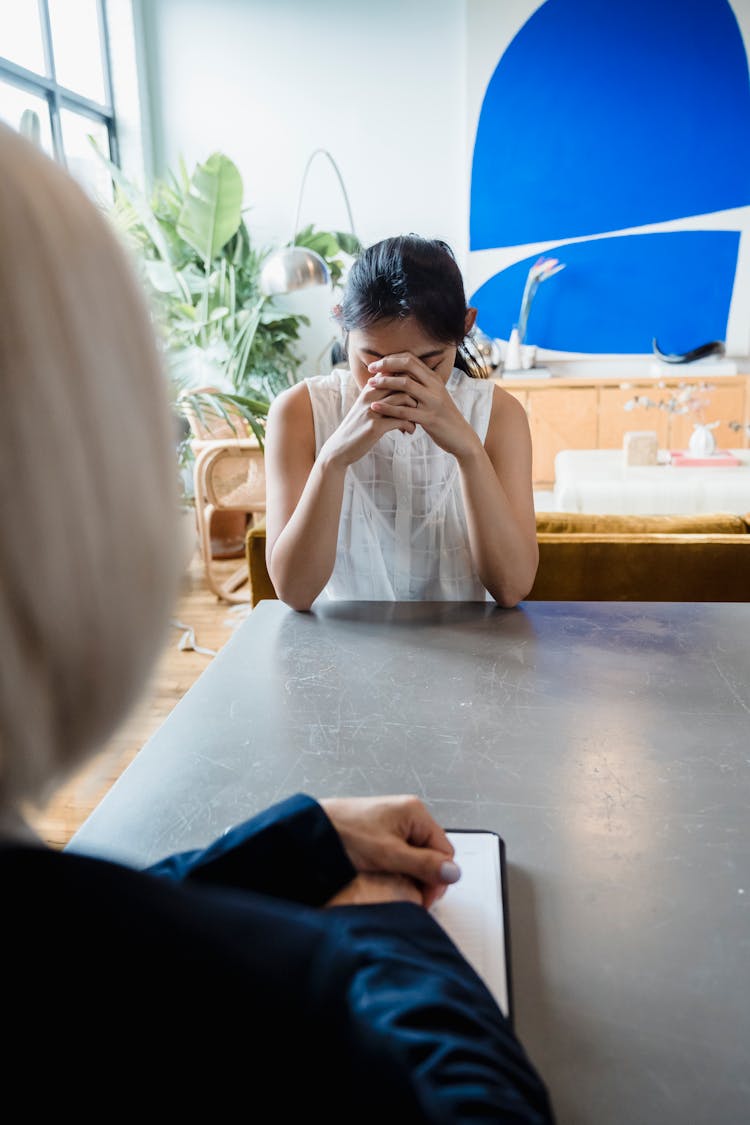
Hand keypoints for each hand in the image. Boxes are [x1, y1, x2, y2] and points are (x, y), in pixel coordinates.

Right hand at [320, 381, 417, 468]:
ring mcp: (372, 410)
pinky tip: (409, 431)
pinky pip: (401, 420)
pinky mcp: (375, 426)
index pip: (393, 373)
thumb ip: (379, 395)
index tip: (416, 394)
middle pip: (401, 383)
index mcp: (369, 389)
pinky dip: (410, 425)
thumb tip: (398, 386)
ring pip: (404, 399)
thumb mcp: (365, 406)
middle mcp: (370, 396)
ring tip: (416, 421)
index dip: (409, 381)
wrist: (340, 447)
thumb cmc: (357, 427)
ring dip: (415, 410)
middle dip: (415, 394)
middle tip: (420, 407)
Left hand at [320, 794, 460, 908]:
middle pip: (432, 853)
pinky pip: (402, 854)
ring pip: (417, 856)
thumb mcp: (389, 855)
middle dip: (424, 877)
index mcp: (415, 812)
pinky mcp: (382, 832)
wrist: (310, 831)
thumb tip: (453, 873)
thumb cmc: (345, 834)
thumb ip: (423, 864)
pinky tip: (385, 876)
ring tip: (393, 884)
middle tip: (408, 895)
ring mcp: (395, 822)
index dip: (438, 877)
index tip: (424, 897)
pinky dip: (398, 868)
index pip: (444, 850)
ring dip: (410, 874)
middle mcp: (408, 814)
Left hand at [366, 352, 481, 460]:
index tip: (376, 363)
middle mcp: (434, 386)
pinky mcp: (429, 418)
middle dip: (387, 365)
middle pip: (408, 366)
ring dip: (385, 383)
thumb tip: (400, 375)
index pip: (411, 359)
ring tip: (369, 384)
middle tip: (370, 369)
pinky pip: (405, 411)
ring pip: (405, 385)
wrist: (461, 437)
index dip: (392, 358)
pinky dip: (387, 408)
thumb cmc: (442, 417)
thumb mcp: (433, 396)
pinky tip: (374, 407)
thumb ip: (420, 385)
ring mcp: (433, 402)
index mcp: (434, 379)